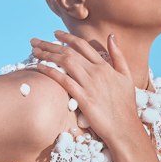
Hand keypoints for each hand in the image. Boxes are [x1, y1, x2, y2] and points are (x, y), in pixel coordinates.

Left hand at [28, 29, 141, 146]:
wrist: (124, 127)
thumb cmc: (126, 105)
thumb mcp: (126, 76)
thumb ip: (118, 55)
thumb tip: (111, 36)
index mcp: (104, 66)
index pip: (82, 45)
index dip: (67, 37)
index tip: (55, 34)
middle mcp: (96, 72)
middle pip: (69, 52)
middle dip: (49, 44)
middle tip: (35, 41)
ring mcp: (89, 84)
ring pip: (65, 62)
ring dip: (47, 55)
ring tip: (34, 51)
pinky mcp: (83, 98)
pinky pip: (64, 81)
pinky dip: (51, 71)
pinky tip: (40, 67)